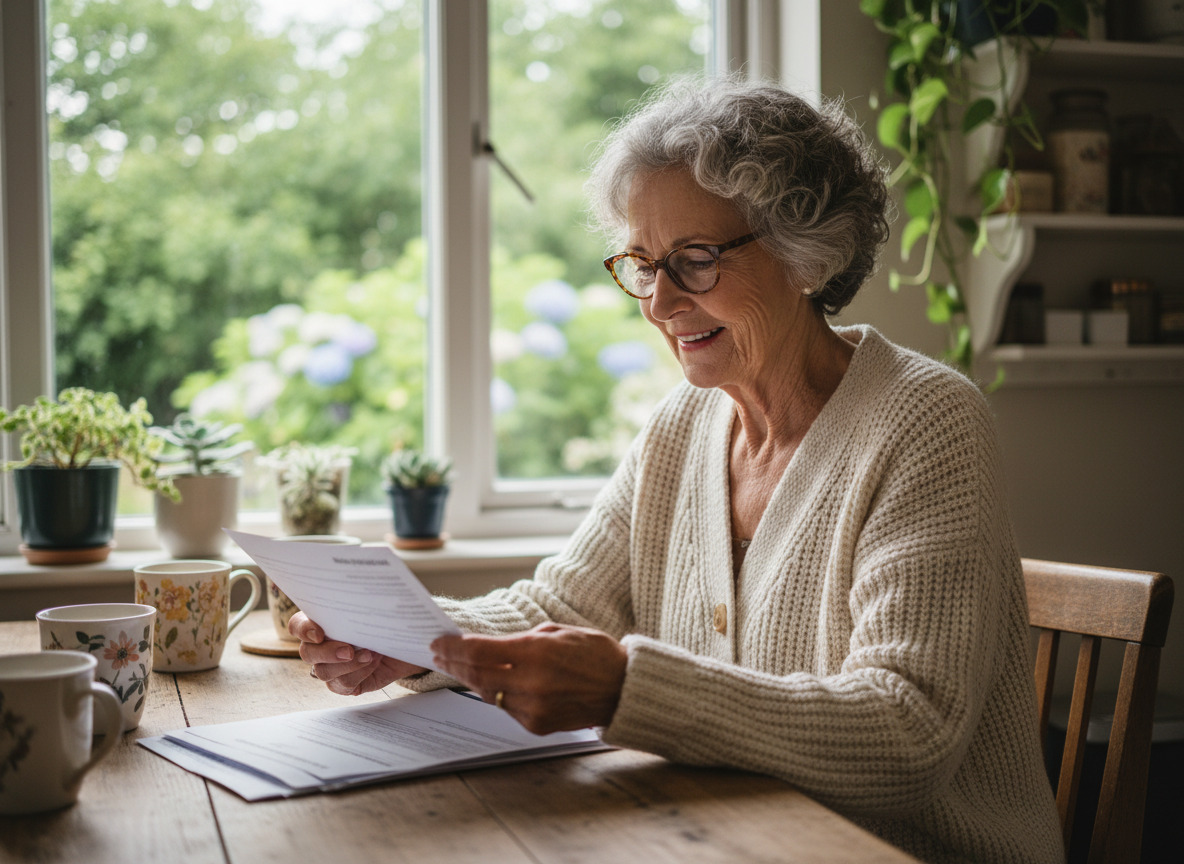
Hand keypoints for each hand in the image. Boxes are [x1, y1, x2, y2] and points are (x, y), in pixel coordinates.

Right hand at [289, 611, 426, 695]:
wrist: (406, 642)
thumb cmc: (387, 621)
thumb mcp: (376, 608)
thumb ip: (363, 604)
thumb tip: (363, 599)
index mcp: (321, 623)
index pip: (297, 625)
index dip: (303, 629)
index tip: (319, 633)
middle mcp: (321, 646)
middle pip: (307, 653)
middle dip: (327, 652)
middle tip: (349, 650)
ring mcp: (331, 667)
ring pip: (323, 672)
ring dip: (348, 665)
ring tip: (371, 654)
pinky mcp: (345, 683)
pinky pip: (342, 685)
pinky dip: (359, 674)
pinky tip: (373, 664)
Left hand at [431, 623, 626, 734]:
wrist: (623, 689)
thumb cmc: (594, 653)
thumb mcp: (557, 632)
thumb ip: (520, 640)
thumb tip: (488, 646)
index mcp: (536, 652)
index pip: (479, 651)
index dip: (453, 647)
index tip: (438, 643)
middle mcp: (531, 683)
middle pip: (476, 674)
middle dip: (454, 663)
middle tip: (439, 655)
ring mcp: (533, 708)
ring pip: (488, 693)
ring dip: (470, 679)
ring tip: (457, 667)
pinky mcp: (537, 725)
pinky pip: (506, 708)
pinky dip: (495, 694)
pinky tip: (487, 684)